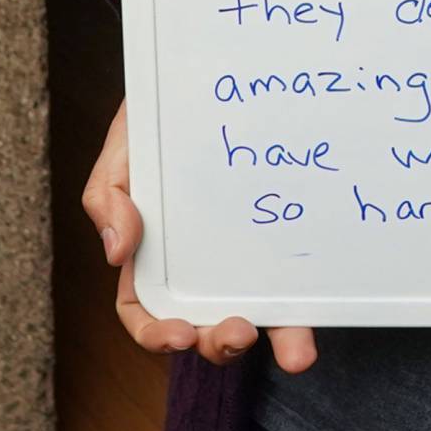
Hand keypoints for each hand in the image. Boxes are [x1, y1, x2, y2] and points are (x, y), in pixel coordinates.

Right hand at [82, 97, 317, 373]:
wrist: (207, 78)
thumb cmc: (156, 120)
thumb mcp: (123, 152)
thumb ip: (108, 198)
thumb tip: (115, 253)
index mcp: (153, 255)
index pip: (145, 311)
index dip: (157, 333)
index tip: (178, 335)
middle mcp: (200, 265)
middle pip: (203, 323)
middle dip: (219, 344)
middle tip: (240, 333)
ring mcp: (245, 253)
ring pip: (257, 312)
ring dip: (276, 339)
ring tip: (296, 351)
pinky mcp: (284, 237)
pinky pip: (296, 276)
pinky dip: (308, 304)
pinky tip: (322, 312)